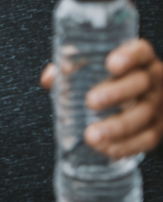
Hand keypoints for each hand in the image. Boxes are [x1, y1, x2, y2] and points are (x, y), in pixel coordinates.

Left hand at [42, 38, 162, 158]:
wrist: (146, 97)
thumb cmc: (113, 77)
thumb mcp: (97, 65)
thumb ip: (73, 67)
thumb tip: (50, 79)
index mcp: (141, 58)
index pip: (140, 51)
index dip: (128, 56)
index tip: (111, 64)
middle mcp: (154, 79)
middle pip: (141, 83)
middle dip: (116, 93)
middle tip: (91, 102)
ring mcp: (159, 105)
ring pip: (144, 115)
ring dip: (117, 127)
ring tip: (92, 135)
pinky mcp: (159, 128)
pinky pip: (147, 139)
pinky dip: (127, 146)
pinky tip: (107, 150)